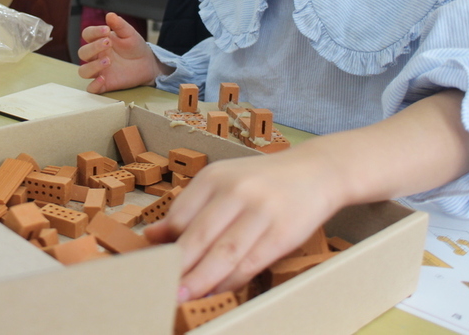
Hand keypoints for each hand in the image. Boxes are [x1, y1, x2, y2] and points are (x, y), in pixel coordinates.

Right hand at [77, 12, 163, 93]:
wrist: (147, 64)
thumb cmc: (135, 47)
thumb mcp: (130, 34)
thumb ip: (119, 25)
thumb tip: (110, 15)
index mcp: (99, 41)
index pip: (87, 34)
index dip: (93, 32)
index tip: (106, 29)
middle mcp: (95, 56)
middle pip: (83, 52)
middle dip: (93, 47)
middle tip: (108, 43)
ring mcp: (98, 71)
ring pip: (83, 71)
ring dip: (92, 66)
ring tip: (108, 61)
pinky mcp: (104, 84)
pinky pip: (91, 88)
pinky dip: (94, 85)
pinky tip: (103, 79)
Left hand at [143, 145, 340, 300]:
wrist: (316, 171)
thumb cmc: (261, 182)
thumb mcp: (222, 182)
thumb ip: (189, 208)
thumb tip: (153, 236)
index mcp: (214, 176)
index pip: (180, 216)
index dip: (166, 246)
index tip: (153, 267)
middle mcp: (236, 190)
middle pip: (199, 236)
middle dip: (179, 268)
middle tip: (162, 290)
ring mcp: (261, 211)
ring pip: (224, 253)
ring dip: (201, 280)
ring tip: (183, 297)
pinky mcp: (283, 231)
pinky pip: (250, 263)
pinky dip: (231, 281)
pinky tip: (218, 291)